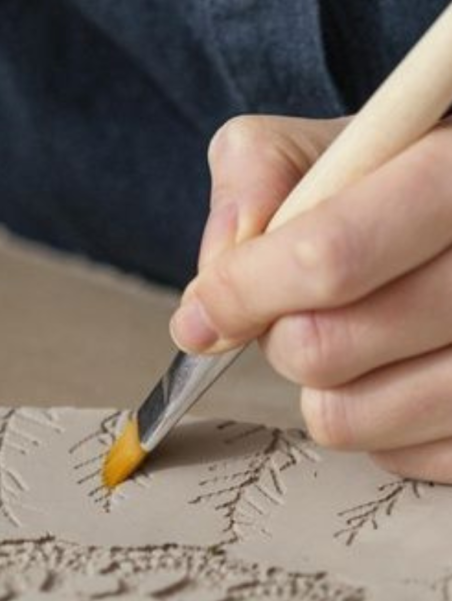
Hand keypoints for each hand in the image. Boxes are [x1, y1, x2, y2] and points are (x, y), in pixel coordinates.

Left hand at [170, 114, 451, 482]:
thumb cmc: (392, 181)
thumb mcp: (326, 144)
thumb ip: (255, 180)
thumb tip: (209, 295)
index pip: (328, 257)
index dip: (243, 289)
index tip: (207, 303)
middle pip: (323, 349)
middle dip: (276, 335)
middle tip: (294, 308)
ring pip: (347, 418)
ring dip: (318, 385)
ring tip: (350, 335)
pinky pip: (391, 457)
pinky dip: (370, 423)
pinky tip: (394, 370)